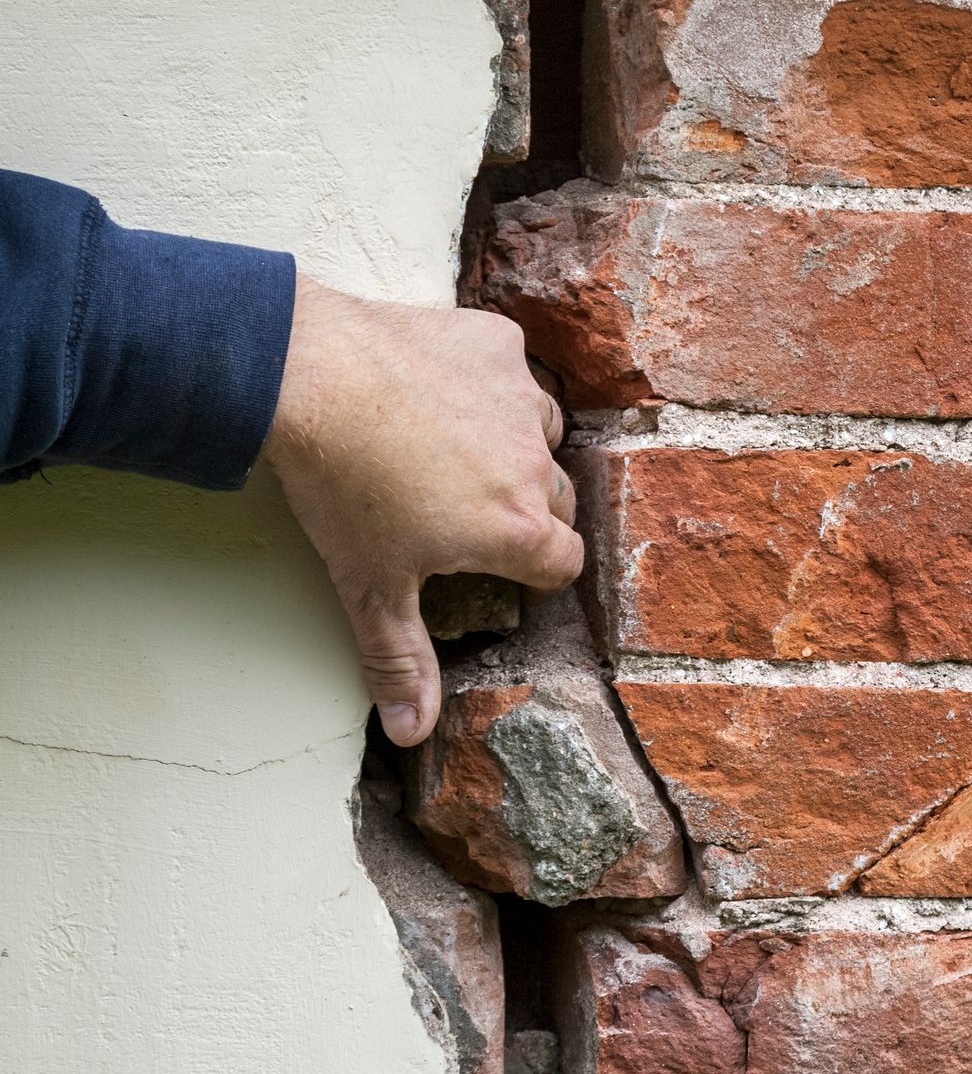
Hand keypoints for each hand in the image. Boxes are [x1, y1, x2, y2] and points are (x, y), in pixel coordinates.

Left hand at [264, 277, 581, 746]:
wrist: (307, 379)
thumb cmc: (342, 486)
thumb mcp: (369, 587)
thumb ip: (399, 661)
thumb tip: (412, 731)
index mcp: (519, 529)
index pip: (563, 563)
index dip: (535, 571)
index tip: (501, 566)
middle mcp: (535, 463)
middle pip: (560, 500)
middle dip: (527, 510)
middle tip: (468, 513)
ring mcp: (519, 397)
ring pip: (541, 431)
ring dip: (513, 444)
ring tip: (453, 450)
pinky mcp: (494, 342)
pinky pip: (509, 368)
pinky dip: (485, 381)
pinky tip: (436, 388)